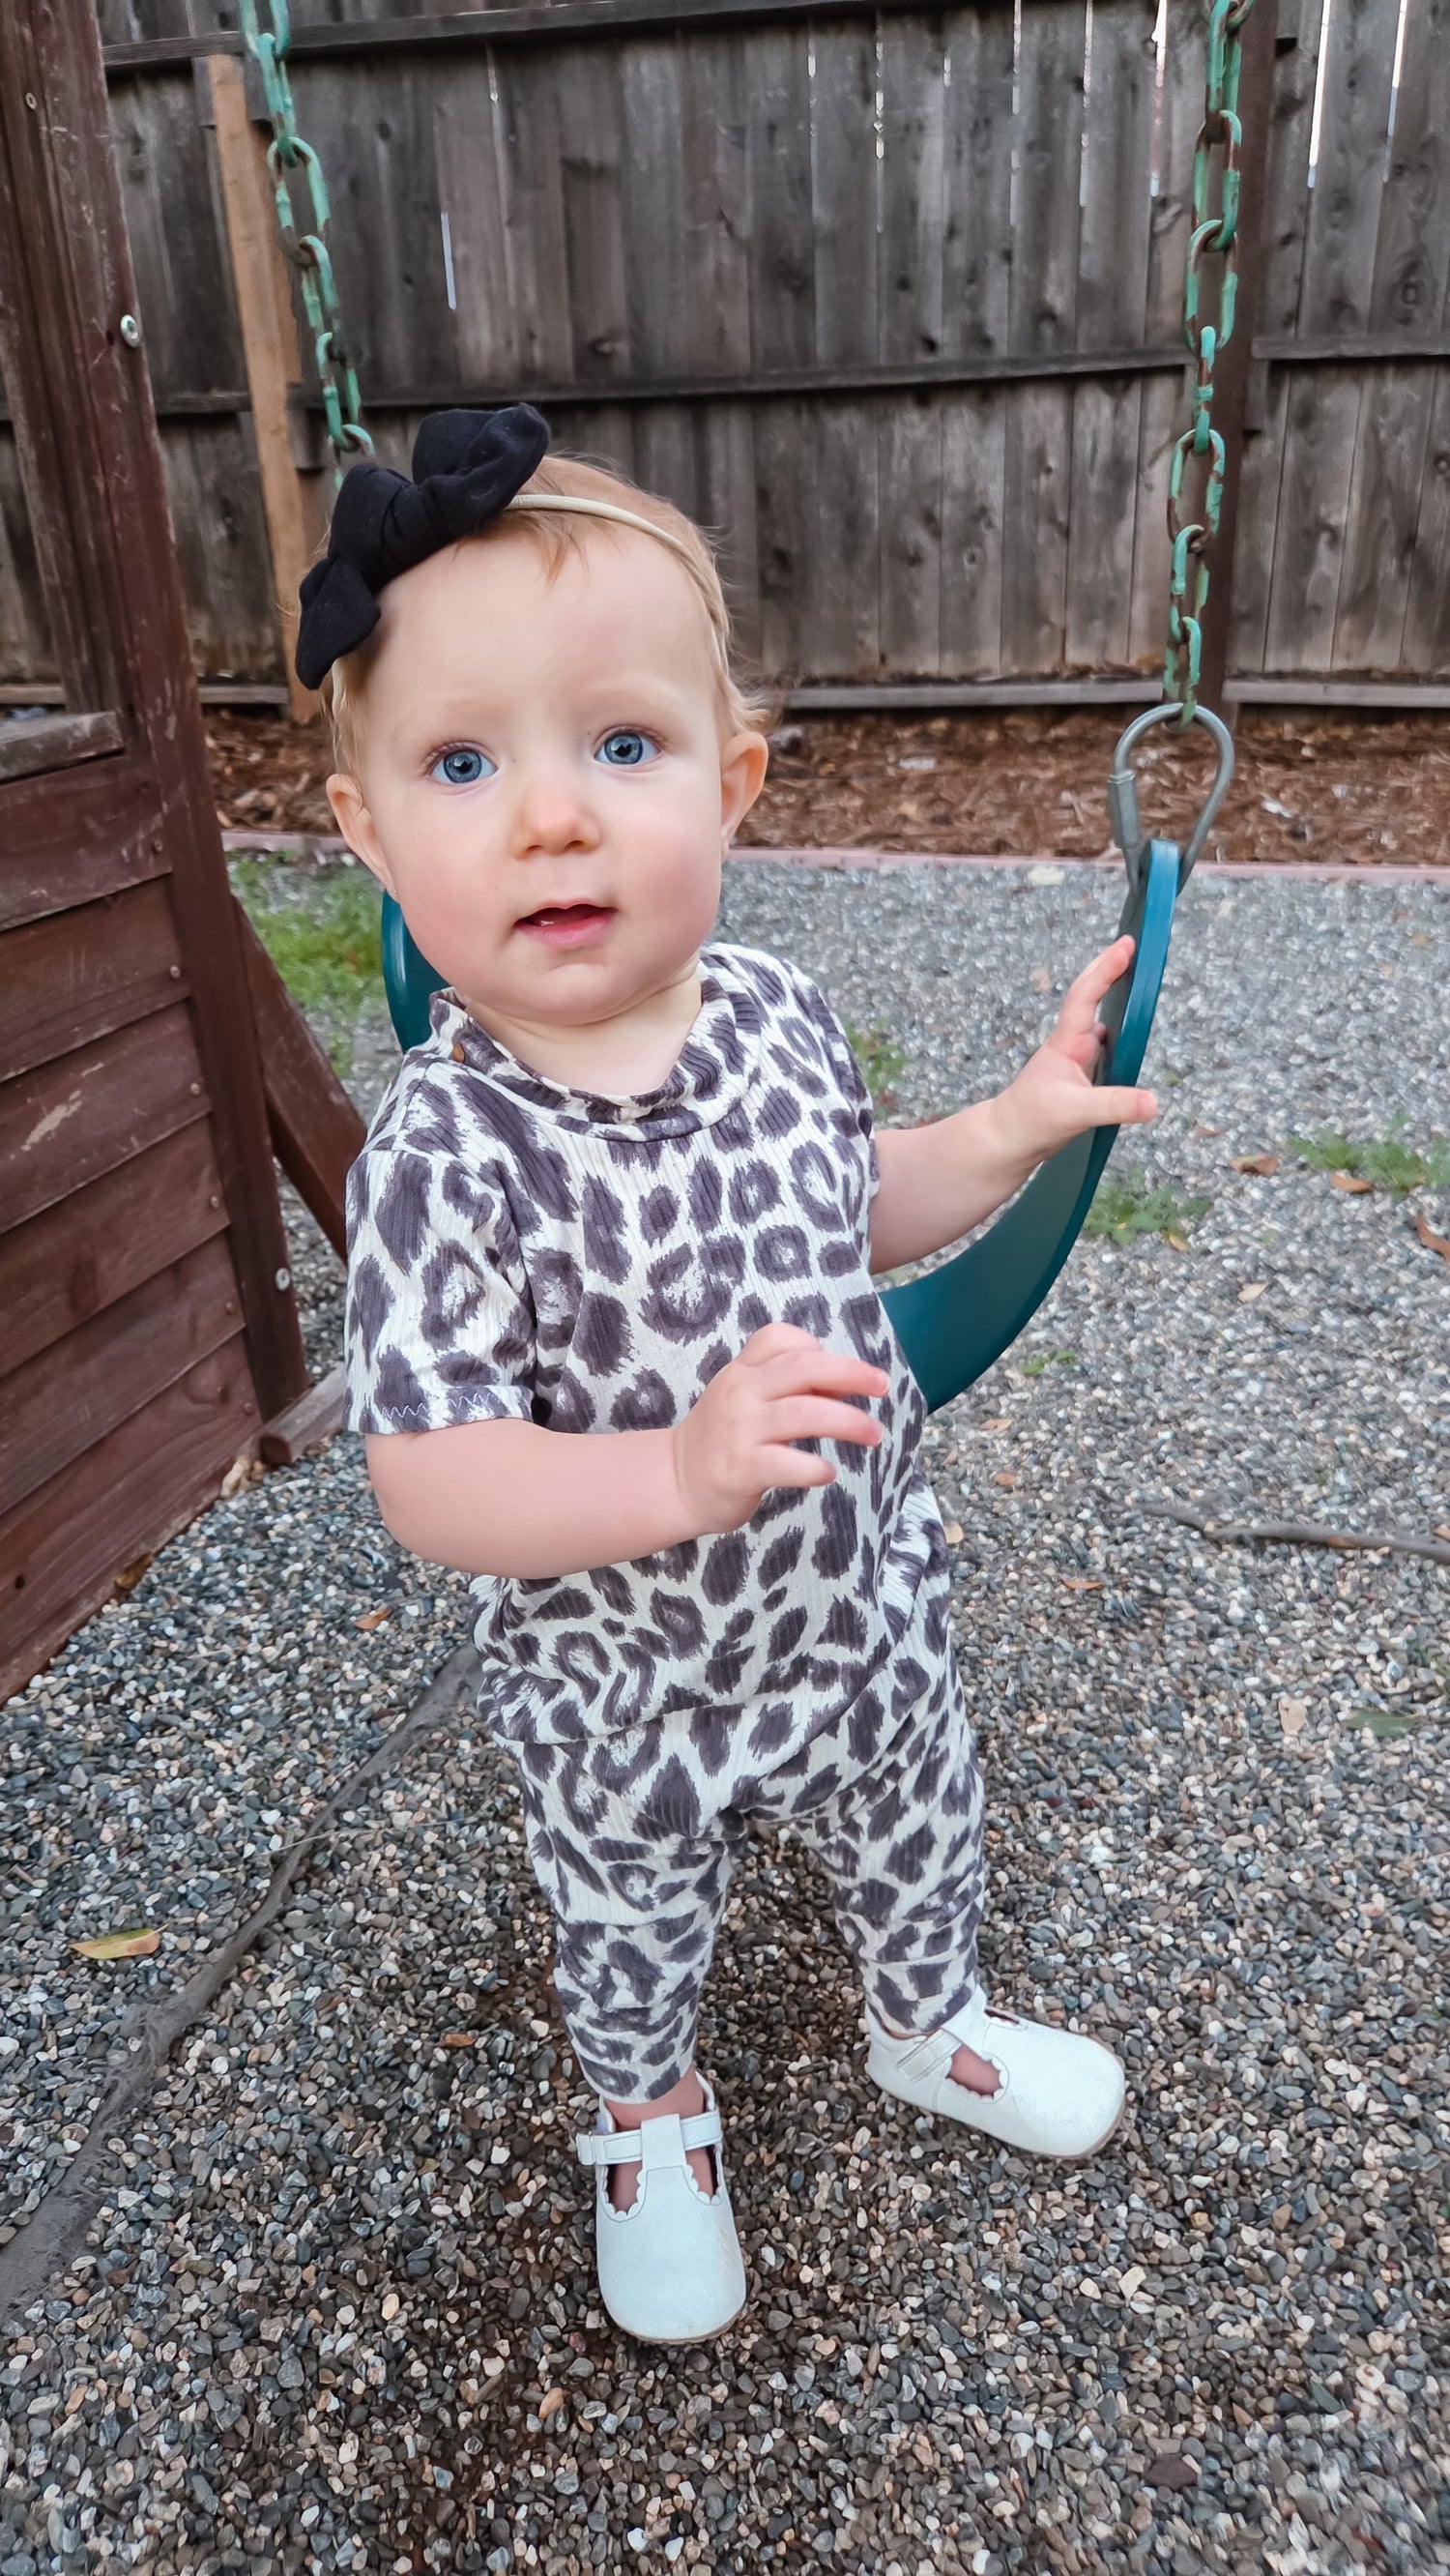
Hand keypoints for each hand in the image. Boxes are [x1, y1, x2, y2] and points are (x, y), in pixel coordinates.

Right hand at [671, 1322, 888, 1534]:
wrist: (675, 1481)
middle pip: (803, 1368)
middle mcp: (741, 1392)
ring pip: (803, 1413)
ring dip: (848, 1422)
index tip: (839, 1372)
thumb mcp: (744, 1397)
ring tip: (873, 1435)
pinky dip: (814, 1467)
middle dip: (851, 1373)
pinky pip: (786, 1463)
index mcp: (743, 1370)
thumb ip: (785, 1385)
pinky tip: (828, 1472)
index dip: (817, 1348)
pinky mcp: (741, 1468)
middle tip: (883, 1387)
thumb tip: (843, 1384)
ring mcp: (740, 1430)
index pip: (780, 1338)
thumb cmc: (721, 1437)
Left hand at [989, 934, 1157, 1172]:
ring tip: (1137, 975)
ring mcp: (1076, 1059)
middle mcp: (1072, 1044)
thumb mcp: (1074, 1112)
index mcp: (1066, 1043)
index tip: (1127, 945)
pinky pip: (1105, 1044)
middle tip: (1132, 943)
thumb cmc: (1031, 1120)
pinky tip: (1132, 1029)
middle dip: (1107, 968)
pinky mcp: (1082, 1076)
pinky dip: (1119, 1031)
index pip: (1085, 997)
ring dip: (1112, 996)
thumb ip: (1115, 1105)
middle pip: (1089, 996)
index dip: (1105, 970)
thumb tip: (1154, 1103)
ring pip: (1098, 1018)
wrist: (1009, 1141)